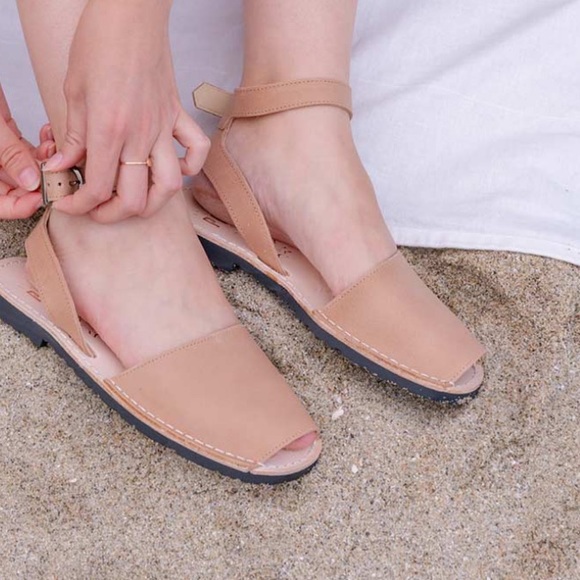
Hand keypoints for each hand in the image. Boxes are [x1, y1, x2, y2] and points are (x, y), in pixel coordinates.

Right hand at [0, 85, 54, 218]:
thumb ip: (8, 154)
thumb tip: (31, 182)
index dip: (18, 206)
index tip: (41, 197)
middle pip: (14, 191)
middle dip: (39, 185)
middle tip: (58, 176)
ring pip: (25, 172)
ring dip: (44, 165)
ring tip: (55, 153)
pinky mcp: (4, 136)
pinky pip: (26, 152)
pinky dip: (41, 148)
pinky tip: (48, 139)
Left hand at [43, 0, 209, 222]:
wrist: (131, 14)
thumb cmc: (100, 43)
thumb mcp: (74, 91)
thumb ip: (72, 137)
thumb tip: (60, 166)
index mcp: (108, 130)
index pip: (97, 188)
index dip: (79, 205)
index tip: (68, 204)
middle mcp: (140, 136)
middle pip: (135, 199)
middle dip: (112, 213)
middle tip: (96, 208)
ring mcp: (163, 128)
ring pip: (170, 186)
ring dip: (152, 203)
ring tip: (134, 201)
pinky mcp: (178, 117)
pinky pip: (196, 150)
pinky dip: (190, 167)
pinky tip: (175, 168)